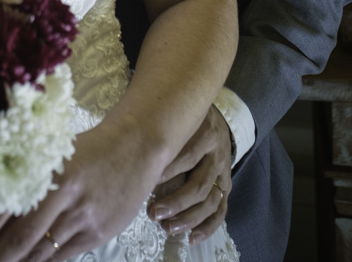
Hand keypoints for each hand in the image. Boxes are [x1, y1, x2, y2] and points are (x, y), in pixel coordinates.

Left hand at [0, 118, 162, 261]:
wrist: (134, 148)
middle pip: (23, 238)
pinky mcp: (98, 234)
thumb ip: (30, 176)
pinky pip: (63, 257)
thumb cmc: (88, 148)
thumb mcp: (56, 153)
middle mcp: (66, 197)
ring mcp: (83, 219)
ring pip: (42, 253)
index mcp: (50, 172)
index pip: (12, 206)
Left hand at [146, 105, 231, 244]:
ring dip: (188, 217)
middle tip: (153, 212)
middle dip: (176, 201)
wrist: (212, 117)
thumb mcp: (176, 115)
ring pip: (209, 200)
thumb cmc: (183, 117)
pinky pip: (220, 210)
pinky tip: (192, 237)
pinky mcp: (226, 185)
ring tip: (167, 227)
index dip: (168, 170)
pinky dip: (208, 227)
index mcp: (204, 131)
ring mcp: (223, 171)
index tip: (148, 181)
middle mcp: (216, 153)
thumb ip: (159, 126)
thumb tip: (126, 142)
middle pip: (199, 183)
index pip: (187, 155)